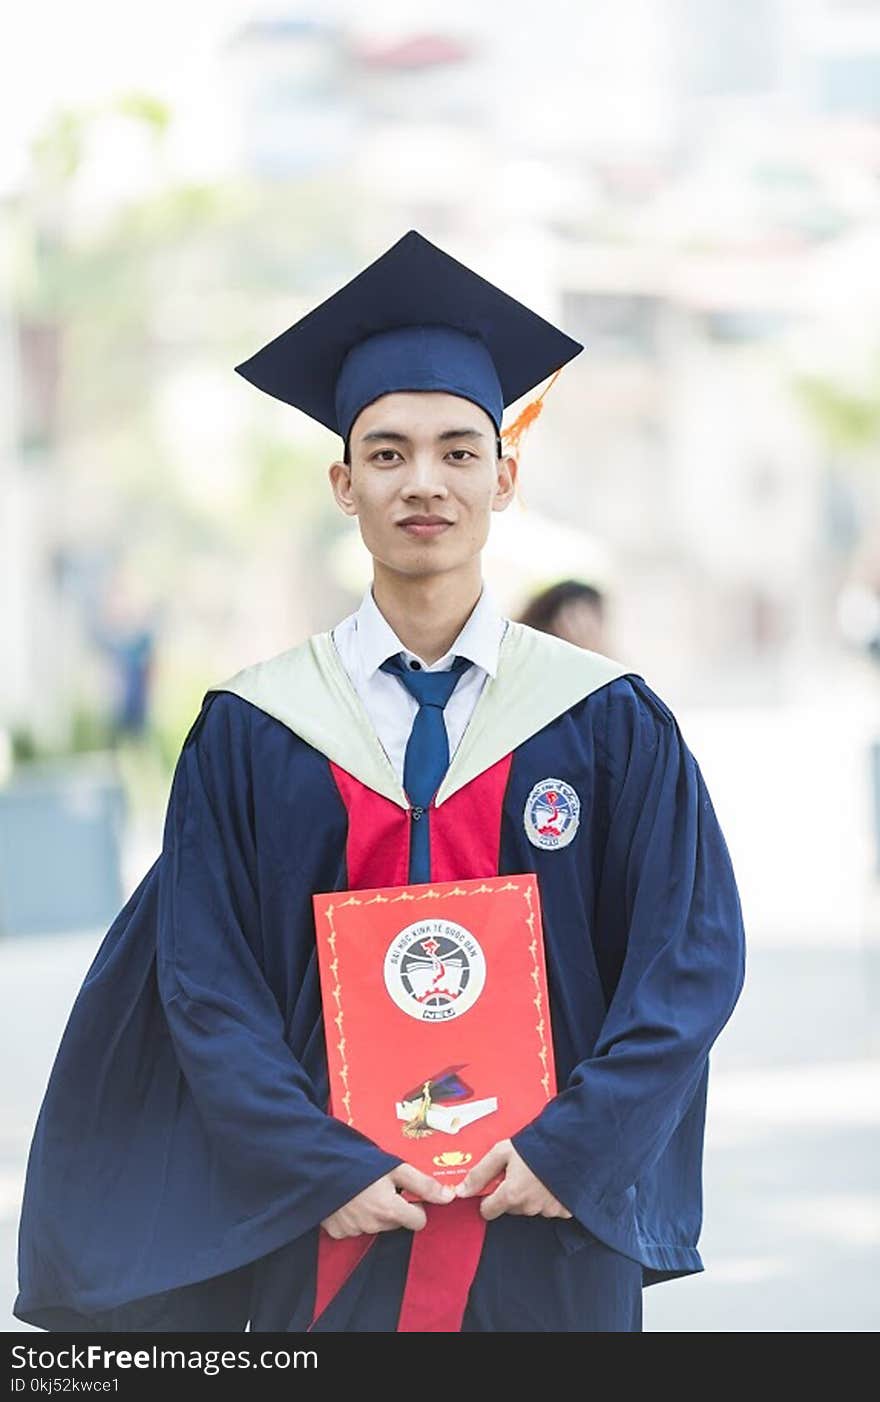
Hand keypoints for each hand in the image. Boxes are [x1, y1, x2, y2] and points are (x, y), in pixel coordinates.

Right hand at [321, 1164, 454, 1238]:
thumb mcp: (395, 1167)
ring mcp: (354, 1231)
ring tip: (362, 1190)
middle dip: (394, 1207)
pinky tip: (348, 1199)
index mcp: (390, 1211)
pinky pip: (354, 1228)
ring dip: (374, 1211)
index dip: (416, 1206)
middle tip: (381, 1186)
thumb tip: (450, 1197)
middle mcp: (373, 1226)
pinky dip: (354, 1216)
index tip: (405, 1192)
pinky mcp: (336, 1232)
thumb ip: (423, 1184)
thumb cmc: (358, 1162)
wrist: (316, 1164)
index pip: (418, 1221)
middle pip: (397, 1222)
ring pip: (376, 1225)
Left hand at [454, 1139, 572, 1221]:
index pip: (488, 1211)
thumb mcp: (502, 1152)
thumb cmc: (534, 1146)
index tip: (494, 1186)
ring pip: (529, 1208)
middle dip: (511, 1193)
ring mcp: (547, 1210)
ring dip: (530, 1195)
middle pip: (510, 1207)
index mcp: (511, 1195)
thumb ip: (479, 1173)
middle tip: (519, 1172)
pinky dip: (549, 1198)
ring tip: (537, 1173)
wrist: (571, 1144)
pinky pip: (550, 1208)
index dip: (488, 1198)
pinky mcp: (564, 1210)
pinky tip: (551, 1181)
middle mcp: (528, 1207)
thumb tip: (460, 1192)